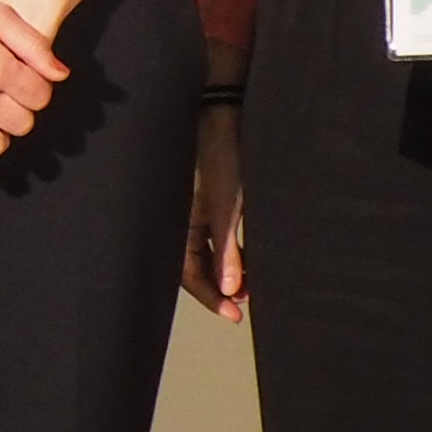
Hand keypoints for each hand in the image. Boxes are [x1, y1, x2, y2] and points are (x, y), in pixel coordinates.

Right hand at [181, 104, 248, 317]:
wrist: (227, 116)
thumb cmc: (223, 158)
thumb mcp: (227, 208)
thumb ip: (226, 250)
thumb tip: (229, 290)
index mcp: (181, 225)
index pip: (190, 274)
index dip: (211, 297)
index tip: (235, 314)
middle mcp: (186, 222)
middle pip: (197, 267)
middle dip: (219, 288)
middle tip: (244, 303)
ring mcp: (200, 212)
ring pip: (210, 253)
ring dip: (229, 272)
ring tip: (251, 285)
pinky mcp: (215, 202)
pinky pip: (219, 238)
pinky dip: (234, 253)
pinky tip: (250, 259)